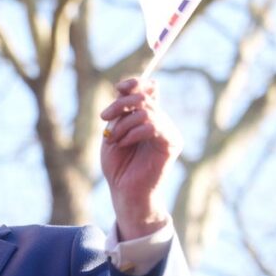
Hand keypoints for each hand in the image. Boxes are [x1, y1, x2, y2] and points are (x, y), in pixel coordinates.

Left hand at [100, 78, 181, 239]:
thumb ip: (121, 112)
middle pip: (144, 97)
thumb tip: (126, 89)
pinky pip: (152, 126)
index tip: (118, 88)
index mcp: (148, 117)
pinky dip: (132, 133)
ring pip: (147, 111)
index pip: (149, 88)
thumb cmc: (118, 165)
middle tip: (104, 117)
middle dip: (120, 104)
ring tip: (114, 139)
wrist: (124, 192)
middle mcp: (161, 121)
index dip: (135, 84)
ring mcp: (168, 132)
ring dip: (124, 124)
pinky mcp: (171, 144)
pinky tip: (123, 144)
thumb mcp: (114, 132)